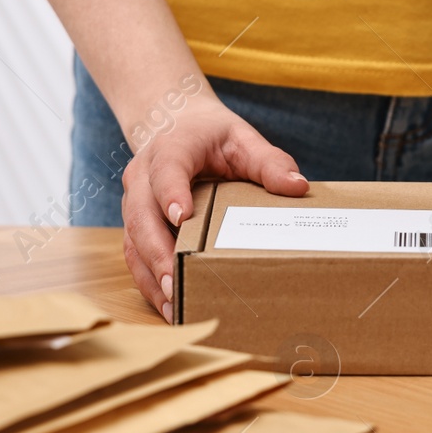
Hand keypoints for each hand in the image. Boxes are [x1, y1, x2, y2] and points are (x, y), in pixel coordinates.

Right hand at [120, 96, 308, 321]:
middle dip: (157, 251)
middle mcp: (142, 176)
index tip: (181, 216)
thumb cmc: (212, 137)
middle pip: (142, 214)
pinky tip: (168, 305)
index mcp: (170, 149)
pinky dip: (148, 280)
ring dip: (150, 274)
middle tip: (176, 281)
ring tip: (173, 306)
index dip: (171, 192)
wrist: (176, 126)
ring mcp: (134, 202)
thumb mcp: (243, 140)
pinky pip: (134, 253)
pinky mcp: (134, 223)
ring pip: (133, 240)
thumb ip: (269, 162)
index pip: (167, 169)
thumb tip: (298, 186)